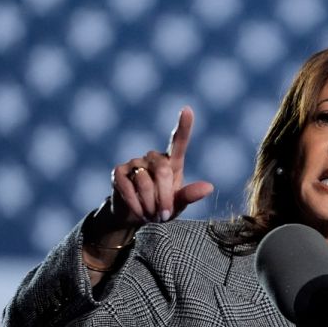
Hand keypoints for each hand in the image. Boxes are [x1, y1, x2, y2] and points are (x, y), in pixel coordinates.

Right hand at [109, 107, 213, 227]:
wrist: (134, 216)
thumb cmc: (162, 208)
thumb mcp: (178, 205)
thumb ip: (190, 195)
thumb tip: (209, 187)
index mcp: (171, 162)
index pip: (178, 141)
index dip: (183, 126)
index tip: (187, 109)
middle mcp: (153, 157)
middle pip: (163, 171)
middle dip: (165, 197)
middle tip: (164, 215)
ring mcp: (134, 162)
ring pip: (145, 182)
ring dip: (150, 204)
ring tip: (152, 215)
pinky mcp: (118, 172)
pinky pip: (128, 187)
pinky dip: (136, 204)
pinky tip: (139, 212)